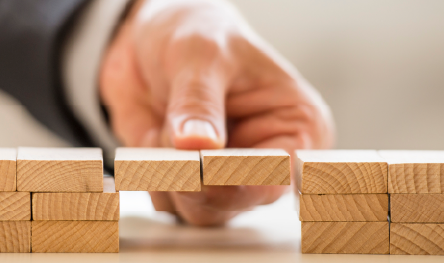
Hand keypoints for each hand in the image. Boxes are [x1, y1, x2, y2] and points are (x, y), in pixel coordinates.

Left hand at [100, 0, 334, 225]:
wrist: (151, 37)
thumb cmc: (196, 33)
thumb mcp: (201, 54)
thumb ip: (198, 102)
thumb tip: (197, 145)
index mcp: (295, 127)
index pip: (276, 175)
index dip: (234, 176)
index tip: (198, 162)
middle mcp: (264, 159)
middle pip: (234, 202)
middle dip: (193, 177)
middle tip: (169, 140)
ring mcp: (225, 174)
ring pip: (198, 210)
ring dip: (168, 174)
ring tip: (161, 126)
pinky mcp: (190, 179)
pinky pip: (167, 201)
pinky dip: (150, 174)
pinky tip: (152, 137)